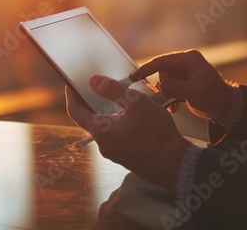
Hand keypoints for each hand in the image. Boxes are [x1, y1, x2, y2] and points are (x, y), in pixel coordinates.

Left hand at [65, 75, 189, 188]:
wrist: (175, 165)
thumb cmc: (157, 134)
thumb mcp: (136, 103)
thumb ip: (113, 90)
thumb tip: (93, 81)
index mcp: (101, 131)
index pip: (76, 112)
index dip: (71, 96)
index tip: (70, 85)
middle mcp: (104, 145)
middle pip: (90, 120)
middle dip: (92, 103)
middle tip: (96, 88)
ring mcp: (114, 153)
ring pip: (105, 129)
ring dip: (108, 114)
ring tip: (118, 100)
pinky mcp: (125, 157)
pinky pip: (115, 137)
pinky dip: (118, 124)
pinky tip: (132, 118)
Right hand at [130, 50, 233, 120]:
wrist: (225, 107)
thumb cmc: (215, 97)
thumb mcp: (195, 93)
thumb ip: (176, 88)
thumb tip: (160, 86)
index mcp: (190, 59)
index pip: (163, 61)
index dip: (147, 69)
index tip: (135, 76)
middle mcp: (186, 63)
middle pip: (162, 72)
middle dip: (161, 86)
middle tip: (162, 98)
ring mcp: (184, 72)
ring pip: (164, 81)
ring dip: (165, 93)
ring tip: (172, 104)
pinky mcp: (183, 81)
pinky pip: (169, 87)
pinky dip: (168, 97)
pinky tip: (174, 106)